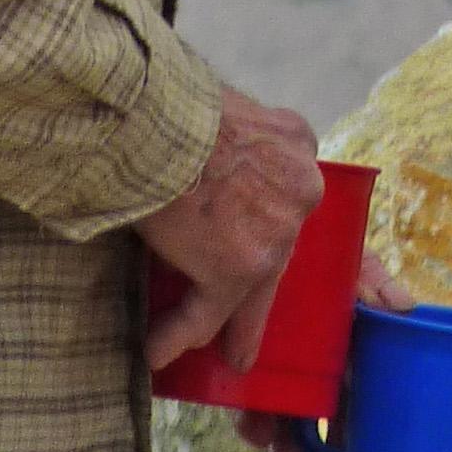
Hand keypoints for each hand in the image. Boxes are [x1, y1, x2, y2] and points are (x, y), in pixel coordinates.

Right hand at [138, 84, 321, 374]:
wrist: (151, 115)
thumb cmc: (169, 99)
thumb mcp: (225, 104)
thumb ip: (235, 137)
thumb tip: (204, 160)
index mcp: (296, 142)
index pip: (300, 192)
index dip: (288, 220)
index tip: (294, 247)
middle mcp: (299, 193)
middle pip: (281, 253)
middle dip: (263, 284)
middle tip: (255, 315)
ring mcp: (271, 238)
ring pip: (248, 293)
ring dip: (232, 325)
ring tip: (226, 352)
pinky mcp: (233, 272)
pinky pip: (204, 316)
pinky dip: (176, 336)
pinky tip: (156, 351)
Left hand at [235, 248, 416, 451]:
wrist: (270, 221)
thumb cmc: (327, 248)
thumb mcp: (354, 264)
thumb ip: (374, 282)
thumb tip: (403, 306)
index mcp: (350, 354)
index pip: (356, 410)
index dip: (352, 450)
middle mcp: (318, 366)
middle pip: (316, 424)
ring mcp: (282, 362)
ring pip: (282, 414)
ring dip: (278, 446)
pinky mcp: (246, 352)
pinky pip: (246, 390)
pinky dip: (248, 412)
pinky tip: (248, 424)